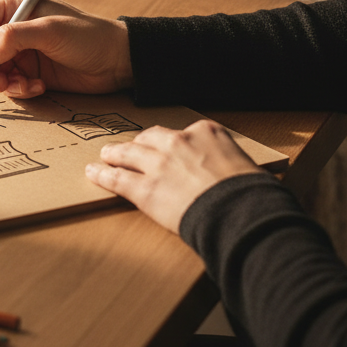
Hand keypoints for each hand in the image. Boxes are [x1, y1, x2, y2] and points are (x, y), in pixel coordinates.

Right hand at [0, 0, 132, 97]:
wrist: (117, 61)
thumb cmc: (89, 36)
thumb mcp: (51, 31)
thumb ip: (15, 38)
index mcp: (14, 6)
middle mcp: (13, 28)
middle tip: (3, 82)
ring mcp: (21, 51)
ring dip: (5, 83)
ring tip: (26, 86)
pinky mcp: (29, 71)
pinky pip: (10, 84)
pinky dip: (19, 89)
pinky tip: (38, 86)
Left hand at [85, 120, 261, 232]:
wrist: (243, 214)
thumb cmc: (253, 196)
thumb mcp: (244, 166)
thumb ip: (226, 161)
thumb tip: (228, 173)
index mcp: (206, 132)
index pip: (182, 133)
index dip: (173, 143)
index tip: (170, 147)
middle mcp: (179, 142)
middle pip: (151, 138)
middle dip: (140, 143)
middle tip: (131, 148)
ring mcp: (159, 163)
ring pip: (128, 154)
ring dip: (115, 154)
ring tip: (106, 155)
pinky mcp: (145, 188)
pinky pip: (118, 178)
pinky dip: (103, 175)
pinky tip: (94, 172)